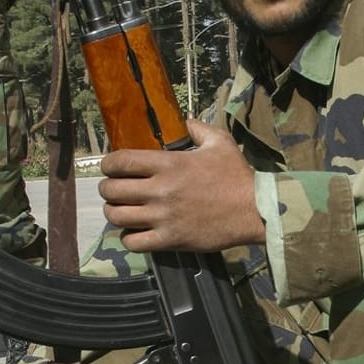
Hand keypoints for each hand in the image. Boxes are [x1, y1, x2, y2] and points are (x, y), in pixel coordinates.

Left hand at [100, 119, 265, 252]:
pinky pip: (133, 242)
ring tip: (121, 211)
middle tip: (114, 191)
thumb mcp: (220, 143)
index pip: (120, 161)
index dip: (108, 164)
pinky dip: (128, 238)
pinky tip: (135, 233)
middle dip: (108, 189)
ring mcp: (163, 217)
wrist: (255, 210)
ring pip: (117, 216)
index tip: (111, 168)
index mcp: (168, 164)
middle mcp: (160, 190)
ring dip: (114, 213)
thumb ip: (199, 129)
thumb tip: (186, 121)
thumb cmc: (237, 176)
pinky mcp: (170, 239)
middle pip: (112, 190)